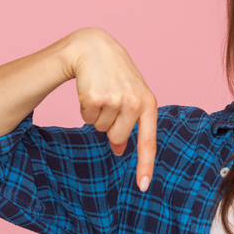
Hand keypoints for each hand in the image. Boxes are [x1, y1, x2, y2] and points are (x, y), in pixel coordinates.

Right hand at [67, 28, 157, 191]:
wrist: (93, 47)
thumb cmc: (115, 73)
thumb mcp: (130, 94)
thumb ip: (131, 122)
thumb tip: (119, 150)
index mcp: (149, 103)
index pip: (148, 141)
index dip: (145, 165)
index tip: (143, 186)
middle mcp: (135, 103)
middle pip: (117, 137)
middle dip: (109, 126)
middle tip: (109, 101)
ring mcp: (115, 101)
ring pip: (100, 128)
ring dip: (97, 115)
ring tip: (101, 92)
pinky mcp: (95, 98)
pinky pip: (87, 118)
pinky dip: (85, 108)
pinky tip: (90, 89)